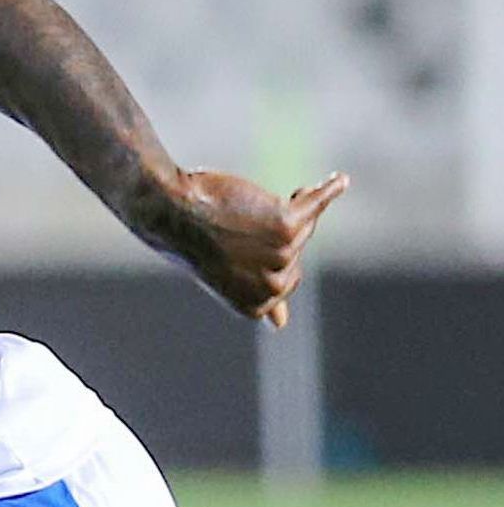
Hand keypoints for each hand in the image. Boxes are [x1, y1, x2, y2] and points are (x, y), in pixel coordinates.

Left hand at [128, 169, 345, 327]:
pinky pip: (316, 204)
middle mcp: (271, 286)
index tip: (236, 250)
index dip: (265, 256)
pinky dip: (327, 191)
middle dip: (274, 235)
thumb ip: (260, 302)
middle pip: (297, 252)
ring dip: (281, 209)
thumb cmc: (194, 242)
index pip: (289, 276)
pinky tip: (337, 181)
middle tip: (233, 228)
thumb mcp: (227, 279)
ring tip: (241, 208)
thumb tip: (280, 325)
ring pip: (303, 226)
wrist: (169, 212)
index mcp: (256, 305)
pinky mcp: (287, 226)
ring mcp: (282, 255)